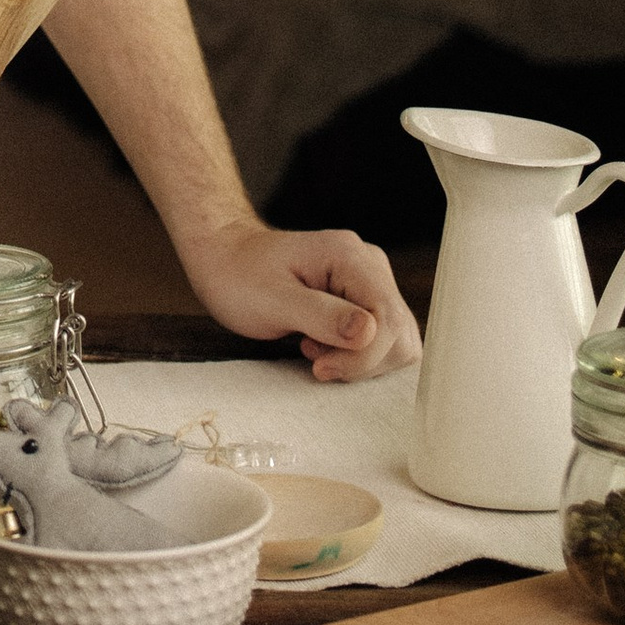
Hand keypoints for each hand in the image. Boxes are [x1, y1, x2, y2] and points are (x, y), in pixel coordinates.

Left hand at [178, 214, 420, 380]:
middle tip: (315, 358)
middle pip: (400, 334)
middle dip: (362, 361)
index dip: (364, 356)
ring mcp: (370, 282)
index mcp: (350, 257)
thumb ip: (322, 316)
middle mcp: (370, 265)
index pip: (388, 318)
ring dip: (359, 360)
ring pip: (396, 342)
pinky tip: (321, 347)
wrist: (224, 258)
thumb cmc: (239, 276)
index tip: (320, 367)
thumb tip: (369, 333)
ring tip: (314, 348)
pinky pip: (382, 340)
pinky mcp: (364, 299)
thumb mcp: (272, 300)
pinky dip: (356, 356)